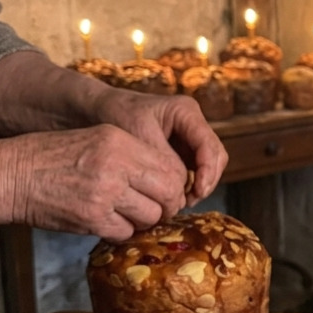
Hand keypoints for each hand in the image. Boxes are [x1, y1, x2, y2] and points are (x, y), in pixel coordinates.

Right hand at [3, 125, 191, 239]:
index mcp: (121, 141)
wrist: (13, 174)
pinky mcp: (92, 218)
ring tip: (128, 214)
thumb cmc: (53, 156)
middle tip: (158, 209)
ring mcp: (105, 193)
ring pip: (150, 216)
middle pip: (168, 194)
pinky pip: (125, 232)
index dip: (175, 185)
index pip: (170, 168)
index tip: (168, 193)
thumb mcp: (97, 139)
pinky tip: (109, 221)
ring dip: (143, 220)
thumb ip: (133, 155)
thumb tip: (168, 179)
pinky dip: (121, 231)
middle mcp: (117, 165)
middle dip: (167, 206)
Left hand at [93, 91, 227, 203]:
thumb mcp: (138, 137)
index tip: (198, 191)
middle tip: (189, 201)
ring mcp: (188, 138)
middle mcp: (193, 124)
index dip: (208, 170)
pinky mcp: (181, 150)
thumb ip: (163, 162)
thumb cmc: (116, 116)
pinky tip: (173, 197)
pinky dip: (188, 185)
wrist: (96, 110)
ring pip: (208, 166)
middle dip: (206, 180)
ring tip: (179, 202)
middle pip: (216, 156)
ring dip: (198, 185)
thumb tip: (181, 189)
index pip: (210, 145)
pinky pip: (194, 170)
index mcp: (186, 112)